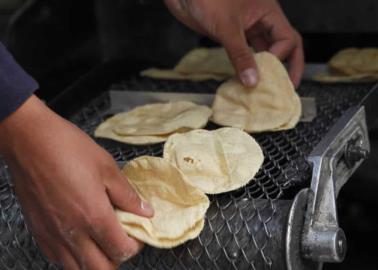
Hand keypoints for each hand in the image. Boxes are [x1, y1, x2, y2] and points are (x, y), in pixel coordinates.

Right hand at [0, 96, 153, 269]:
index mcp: (93, 216)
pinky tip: (79, 238)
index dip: (136, 245)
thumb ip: (127, 194)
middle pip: (101, 269)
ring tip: (101, 241)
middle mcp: (72, 233)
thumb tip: (145, 211)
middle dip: (117, 258)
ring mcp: (53, 235)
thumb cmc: (68, 148)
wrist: (30, 140)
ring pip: (78, 269)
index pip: (121, 250)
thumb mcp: (107, 167)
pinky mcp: (38, 232)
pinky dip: (73, 256)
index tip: (138, 232)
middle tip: (122, 240)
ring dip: (95, 261)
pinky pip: (58, 259)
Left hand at [164, 0, 303, 87]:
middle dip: (286, 65)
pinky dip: (247, 65)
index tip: (266, 71)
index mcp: (268, 11)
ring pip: (263, 50)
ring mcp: (246, 27)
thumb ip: (240, 55)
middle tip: (287, 86)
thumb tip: (252, 80)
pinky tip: (245, 78)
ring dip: (264, 67)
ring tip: (265, 87)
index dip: (280, 57)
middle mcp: (261, 19)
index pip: (287, 39)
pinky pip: (245, 53)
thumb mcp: (227, 27)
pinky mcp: (231, 34)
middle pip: (282, 45)